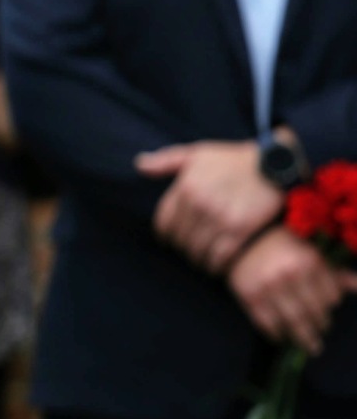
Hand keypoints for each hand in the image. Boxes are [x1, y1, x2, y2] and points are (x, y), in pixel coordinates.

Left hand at [136, 140, 281, 272]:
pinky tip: (219, 265)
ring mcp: (219, 218)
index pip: (163, 225)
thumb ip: (167, 160)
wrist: (277, 164)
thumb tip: (140, 165)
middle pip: (180, 241)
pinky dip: (217, 265)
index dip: (167, 237)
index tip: (175, 241)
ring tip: (204, 261)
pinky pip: (219, 258)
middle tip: (193, 252)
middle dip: (184, 249)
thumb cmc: (235, 159)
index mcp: (185, 188)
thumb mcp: (198, 153)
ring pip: (197, 252)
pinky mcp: (240, 230)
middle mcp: (198, 204)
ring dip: (199, 260)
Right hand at [228, 227, 356, 354]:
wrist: (239, 239)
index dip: (332, 305)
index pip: (331, 296)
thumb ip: (333, 271)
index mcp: (310, 262)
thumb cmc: (281, 244)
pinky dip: (276, 334)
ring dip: (303, 337)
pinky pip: (267, 323)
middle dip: (320, 325)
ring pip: (293, 321)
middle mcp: (291, 276)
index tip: (328, 310)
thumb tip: (356, 286)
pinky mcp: (250, 297)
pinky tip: (282, 338)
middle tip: (321, 333)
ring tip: (310, 346)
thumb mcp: (310, 251)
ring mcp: (269, 288)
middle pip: (314, 312)